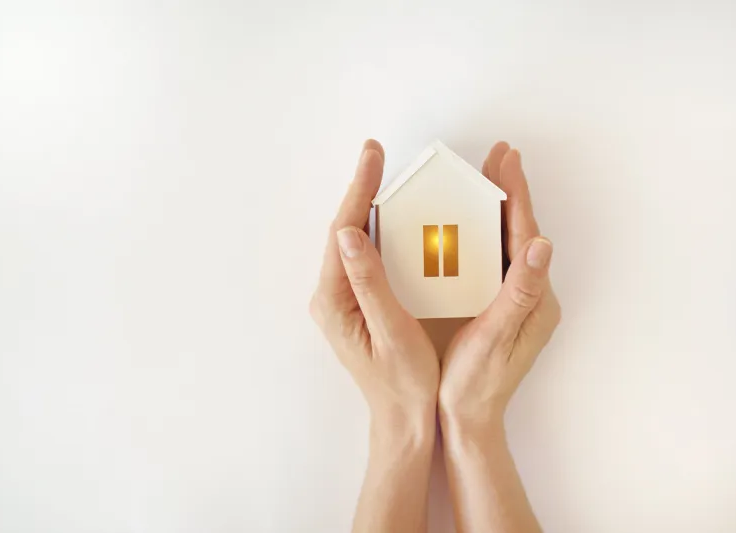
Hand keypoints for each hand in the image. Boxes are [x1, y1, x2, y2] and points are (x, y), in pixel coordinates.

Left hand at [310, 140, 438, 427]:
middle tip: (378, 153)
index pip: (344, 232)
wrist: (403, 420)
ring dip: (369, 207)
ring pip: (355, 241)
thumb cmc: (403, 384)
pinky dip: (379, 232)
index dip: (359, 190)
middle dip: (362, 190)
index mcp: (335, 301)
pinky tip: (394, 217)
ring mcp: (343, 299)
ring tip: (386, 174)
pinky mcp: (357, 303)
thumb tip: (349, 233)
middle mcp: (332, 296)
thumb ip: (369, 283)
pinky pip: (365, 257)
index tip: (374, 156)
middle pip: (346, 230)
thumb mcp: (391, 332)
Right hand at [439, 142, 560, 429]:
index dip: (515, 195)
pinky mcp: (498, 305)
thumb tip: (543, 245)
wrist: (468, 420)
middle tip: (499, 155)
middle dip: (509, 192)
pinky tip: (468, 222)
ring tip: (485, 177)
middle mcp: (530, 295)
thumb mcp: (496, 337)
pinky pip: (494, 259)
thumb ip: (520, 292)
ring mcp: (515, 300)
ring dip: (497, 208)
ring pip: (507, 243)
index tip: (505, 159)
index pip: (526, 236)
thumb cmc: (475, 383)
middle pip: (520, 232)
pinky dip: (484, 233)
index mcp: (534, 300)